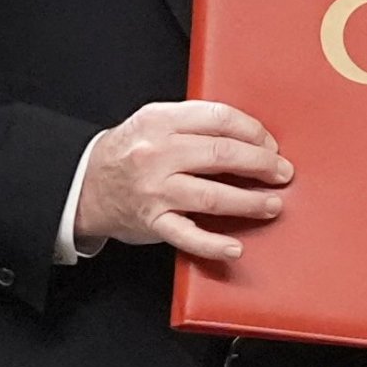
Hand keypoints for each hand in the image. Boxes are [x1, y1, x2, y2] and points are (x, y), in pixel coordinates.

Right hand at [74, 99, 291, 261]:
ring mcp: (155, 190)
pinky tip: (235, 248)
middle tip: (282, 172)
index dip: (253, 131)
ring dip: (249, 201)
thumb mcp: (155, 122)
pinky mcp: (152, 222)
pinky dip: (213, 244)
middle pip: (221, 154)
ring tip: (272, 204)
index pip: (219, 119)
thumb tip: (249, 135)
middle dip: (261, 164)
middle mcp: (157, 154)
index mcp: (161, 121)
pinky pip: (187, 236)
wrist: (84, 183)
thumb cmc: (129, 151)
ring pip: (212, 195)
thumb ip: (194, 123)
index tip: (270, 144)